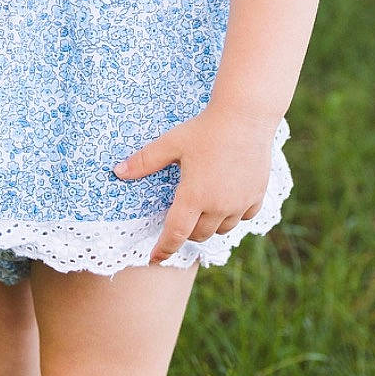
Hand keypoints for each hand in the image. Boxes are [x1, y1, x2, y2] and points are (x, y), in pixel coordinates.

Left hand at [112, 105, 274, 265]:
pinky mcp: (256, 195)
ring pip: (222, 229)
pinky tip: (226, 202)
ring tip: (201, 211)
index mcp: (194, 197)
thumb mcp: (171, 143)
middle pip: (199, 234)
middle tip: (179, 219)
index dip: (163, 249)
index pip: (176, 235)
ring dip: (209, 226)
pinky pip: (243, 217)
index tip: (154, 258)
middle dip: (186, 232)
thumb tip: (118, 172)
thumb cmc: (205, 129)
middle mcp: (218, 206)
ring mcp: (240, 203)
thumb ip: (145, 161)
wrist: (246, 116)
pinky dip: (232, 216)